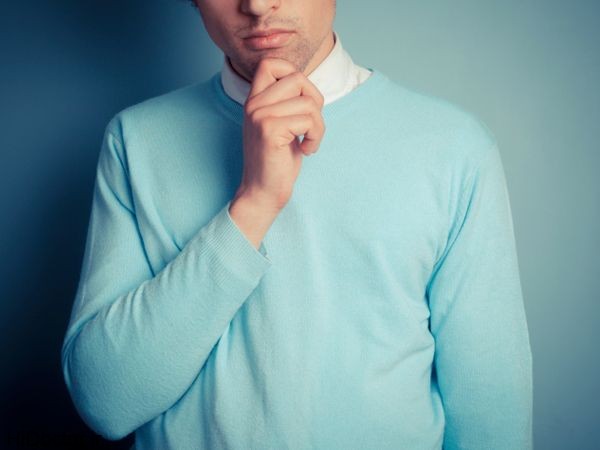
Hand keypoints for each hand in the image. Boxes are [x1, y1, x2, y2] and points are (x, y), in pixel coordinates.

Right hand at [235, 57, 325, 210]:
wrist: (263, 192)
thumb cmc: (276, 161)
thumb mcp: (280, 125)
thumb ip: (287, 103)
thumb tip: (309, 86)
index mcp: (254, 100)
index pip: (271, 63)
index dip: (293, 73)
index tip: (301, 100)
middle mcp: (253, 104)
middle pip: (298, 78)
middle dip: (315, 100)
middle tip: (311, 124)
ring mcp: (260, 115)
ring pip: (308, 101)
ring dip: (318, 124)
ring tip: (309, 141)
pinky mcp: (270, 130)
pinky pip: (309, 120)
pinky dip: (316, 136)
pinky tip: (307, 150)